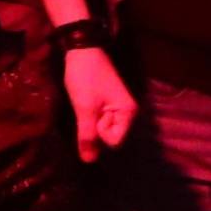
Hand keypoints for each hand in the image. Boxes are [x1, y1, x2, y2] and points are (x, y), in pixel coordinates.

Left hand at [63, 45, 137, 161]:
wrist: (82, 49)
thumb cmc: (85, 78)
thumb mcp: (84, 108)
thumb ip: (88, 136)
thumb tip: (89, 162)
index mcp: (128, 112)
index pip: (115, 141)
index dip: (100, 132)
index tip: (93, 113)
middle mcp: (128, 112)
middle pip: (110, 136)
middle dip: (95, 127)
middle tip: (88, 106)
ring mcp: (118, 107)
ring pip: (103, 128)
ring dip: (91, 121)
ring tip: (85, 103)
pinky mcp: (109, 103)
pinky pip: (101, 120)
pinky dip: (91, 116)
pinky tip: (85, 103)